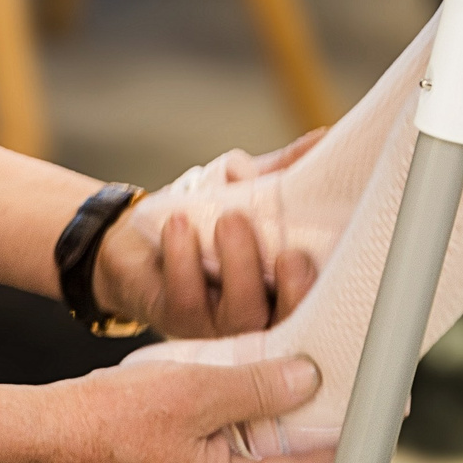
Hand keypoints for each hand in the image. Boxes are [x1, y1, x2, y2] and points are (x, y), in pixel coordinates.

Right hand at [46, 357, 334, 462]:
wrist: (43, 434)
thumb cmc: (106, 421)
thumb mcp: (194, 390)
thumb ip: (256, 387)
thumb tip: (305, 382)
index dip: (339, 449)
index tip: (366, 421)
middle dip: (310, 440)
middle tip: (334, 399)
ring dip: (273, 429)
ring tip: (292, 385)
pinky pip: (219, 454)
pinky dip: (238, 425)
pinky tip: (237, 390)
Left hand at [96, 128, 326, 337]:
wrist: (140, 236)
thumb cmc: (206, 217)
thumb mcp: (248, 189)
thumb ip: (284, 171)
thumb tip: (321, 139)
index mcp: (282, 289)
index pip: (312, 303)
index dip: (312, 288)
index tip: (303, 256)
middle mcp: (257, 317)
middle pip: (284, 323)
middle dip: (291, 292)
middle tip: (288, 253)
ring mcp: (217, 323)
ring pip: (237, 314)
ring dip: (238, 264)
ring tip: (228, 219)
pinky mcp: (177, 317)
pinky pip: (186, 299)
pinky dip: (184, 259)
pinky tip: (179, 225)